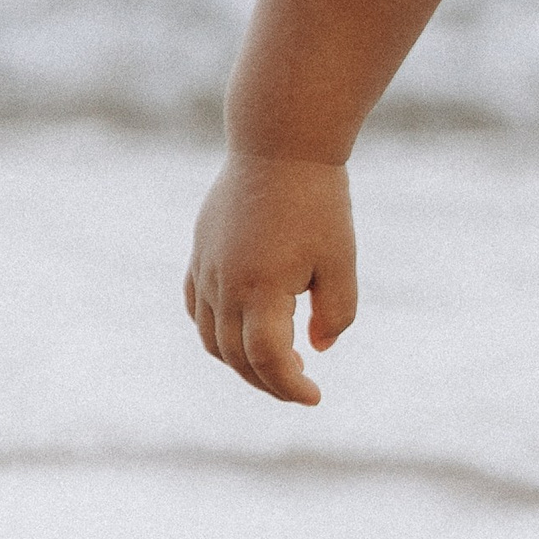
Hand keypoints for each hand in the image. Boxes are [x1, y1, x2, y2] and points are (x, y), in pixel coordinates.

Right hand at [185, 152, 356, 404]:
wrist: (278, 142)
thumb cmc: (318, 201)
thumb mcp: (341, 262)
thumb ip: (336, 315)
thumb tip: (314, 348)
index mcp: (262, 288)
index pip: (268, 361)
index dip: (291, 388)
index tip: (315, 396)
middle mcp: (226, 283)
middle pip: (237, 358)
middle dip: (268, 382)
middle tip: (299, 386)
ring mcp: (207, 266)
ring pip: (211, 338)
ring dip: (240, 363)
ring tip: (276, 363)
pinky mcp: (201, 250)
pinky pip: (197, 307)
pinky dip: (214, 332)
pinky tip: (241, 334)